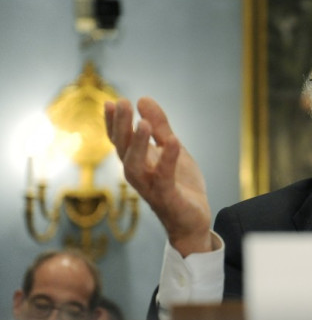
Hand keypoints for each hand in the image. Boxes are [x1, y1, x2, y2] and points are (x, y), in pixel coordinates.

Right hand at [105, 97, 212, 255]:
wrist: (192, 220)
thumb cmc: (179, 184)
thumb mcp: (171, 149)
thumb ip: (160, 127)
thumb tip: (142, 98)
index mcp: (138, 162)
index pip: (119, 140)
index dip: (113, 122)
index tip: (110, 102)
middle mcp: (139, 175)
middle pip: (123, 149)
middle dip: (121, 126)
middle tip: (121, 103)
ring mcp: (151, 187)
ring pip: (135, 166)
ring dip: (137, 144)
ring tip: (142, 123)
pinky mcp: (168, 198)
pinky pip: (164, 179)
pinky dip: (167, 160)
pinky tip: (173, 143)